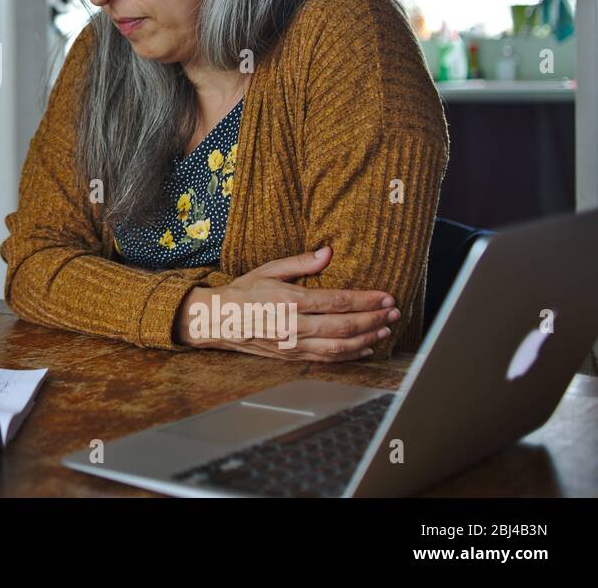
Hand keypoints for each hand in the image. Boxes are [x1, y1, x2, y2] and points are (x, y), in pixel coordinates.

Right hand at [176, 246, 399, 361]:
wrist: (218, 320)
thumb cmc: (242, 292)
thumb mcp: (268, 270)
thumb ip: (300, 263)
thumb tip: (328, 253)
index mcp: (289, 300)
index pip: (338, 302)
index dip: (366, 301)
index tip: (386, 297)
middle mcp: (294, 325)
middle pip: (344, 326)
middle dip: (374, 320)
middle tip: (394, 313)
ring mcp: (293, 345)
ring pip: (339, 347)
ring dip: (366, 339)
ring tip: (385, 330)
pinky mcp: (292, 357)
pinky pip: (327, 359)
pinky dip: (349, 356)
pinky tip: (364, 349)